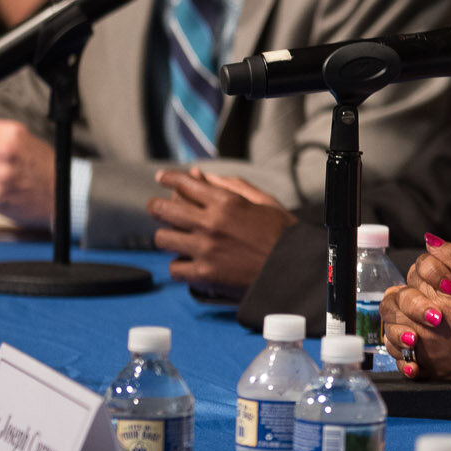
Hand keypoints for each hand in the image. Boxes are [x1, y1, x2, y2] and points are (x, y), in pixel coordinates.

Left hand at [149, 168, 296, 293]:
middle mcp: (210, 224)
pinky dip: (179, 266)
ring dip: (168, 237)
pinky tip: (188, 262)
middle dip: (156, 206)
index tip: (162, 178)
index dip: (169, 178)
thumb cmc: (283, 235)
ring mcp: (205, 250)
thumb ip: (232, 186)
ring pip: (163, 238)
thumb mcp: (265, 202)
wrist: (294, 271)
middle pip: (163, 209)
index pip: (184, 184)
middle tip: (158, 209)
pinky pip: (174, 268)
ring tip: (176, 239)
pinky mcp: (204, 274)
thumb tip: (201, 176)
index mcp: (226, 202)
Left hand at [380, 232, 450, 380]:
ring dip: (398, 322)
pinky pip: (403, 362)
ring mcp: (426, 351)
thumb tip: (431, 241)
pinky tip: (414, 345)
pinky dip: (403, 352)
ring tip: (415, 320)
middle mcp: (425, 327)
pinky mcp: (431, 370)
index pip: (413, 275)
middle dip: (407, 296)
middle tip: (428, 299)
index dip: (427, 273)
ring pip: (391, 332)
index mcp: (437, 300)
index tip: (448, 282)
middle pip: (394, 303)